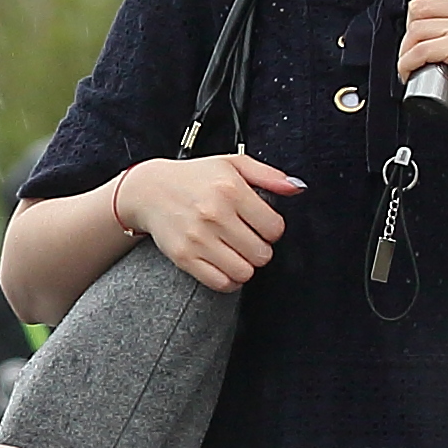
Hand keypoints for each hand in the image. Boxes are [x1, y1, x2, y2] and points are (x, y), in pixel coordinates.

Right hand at [112, 152, 302, 292]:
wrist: (149, 190)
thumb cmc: (194, 177)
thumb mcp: (232, 164)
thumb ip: (269, 175)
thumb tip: (297, 188)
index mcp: (231, 189)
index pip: (274, 228)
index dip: (271, 230)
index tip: (260, 226)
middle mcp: (214, 214)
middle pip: (262, 253)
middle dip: (259, 249)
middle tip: (247, 239)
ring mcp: (198, 238)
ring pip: (244, 271)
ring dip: (245, 265)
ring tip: (236, 252)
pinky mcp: (184, 257)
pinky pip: (221, 283)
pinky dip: (228, 279)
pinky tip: (224, 264)